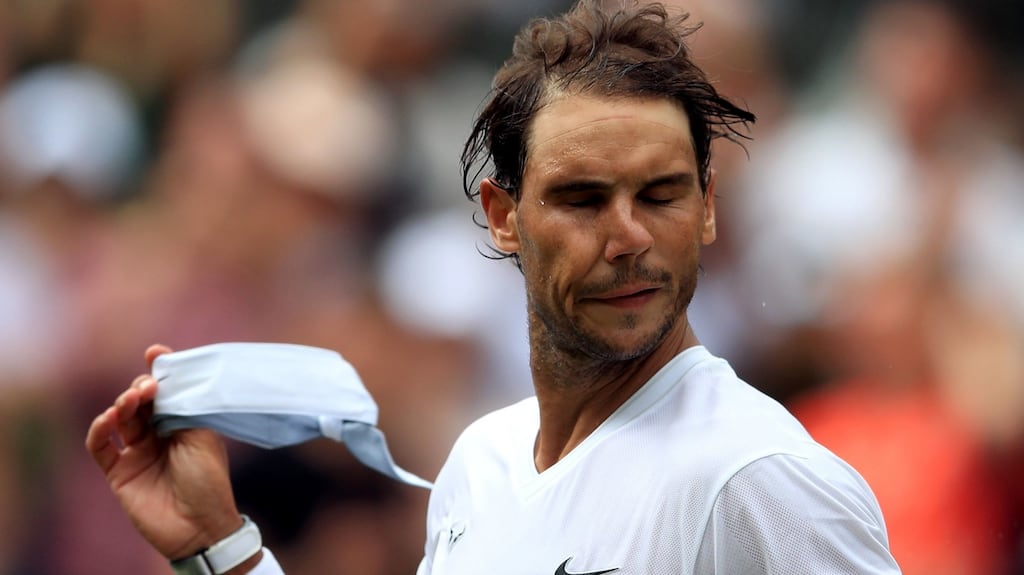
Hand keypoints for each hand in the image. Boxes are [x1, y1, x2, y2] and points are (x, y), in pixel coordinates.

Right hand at [85, 344, 246, 559]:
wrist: (200, 526)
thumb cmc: (208, 480)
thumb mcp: (201, 435)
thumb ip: (182, 404)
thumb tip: (168, 369)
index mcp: (183, 424)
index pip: (166, 392)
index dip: (160, 373)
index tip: (155, 354)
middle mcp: (158, 435)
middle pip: (140, 401)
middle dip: (141, 388)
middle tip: (149, 387)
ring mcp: (137, 453)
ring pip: (120, 418)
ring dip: (123, 404)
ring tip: (133, 400)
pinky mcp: (119, 473)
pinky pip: (101, 446)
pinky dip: (100, 429)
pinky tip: (109, 419)